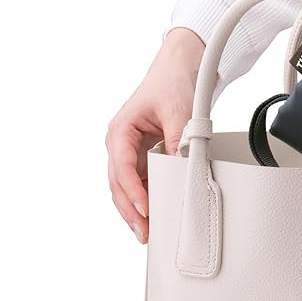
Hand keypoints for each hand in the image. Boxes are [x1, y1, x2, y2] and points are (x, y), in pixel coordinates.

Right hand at [106, 28, 204, 242]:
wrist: (181, 68)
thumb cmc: (172, 83)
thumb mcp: (178, 111)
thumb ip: (179, 139)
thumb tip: (182, 167)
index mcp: (120, 131)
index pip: (122, 167)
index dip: (133, 191)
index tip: (145, 209)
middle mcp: (121, 143)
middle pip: (119, 184)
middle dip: (130, 210)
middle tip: (144, 232)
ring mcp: (131, 152)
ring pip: (127, 188)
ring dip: (135, 209)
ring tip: (147, 232)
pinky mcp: (144, 156)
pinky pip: (141, 183)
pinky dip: (146, 199)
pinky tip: (154, 215)